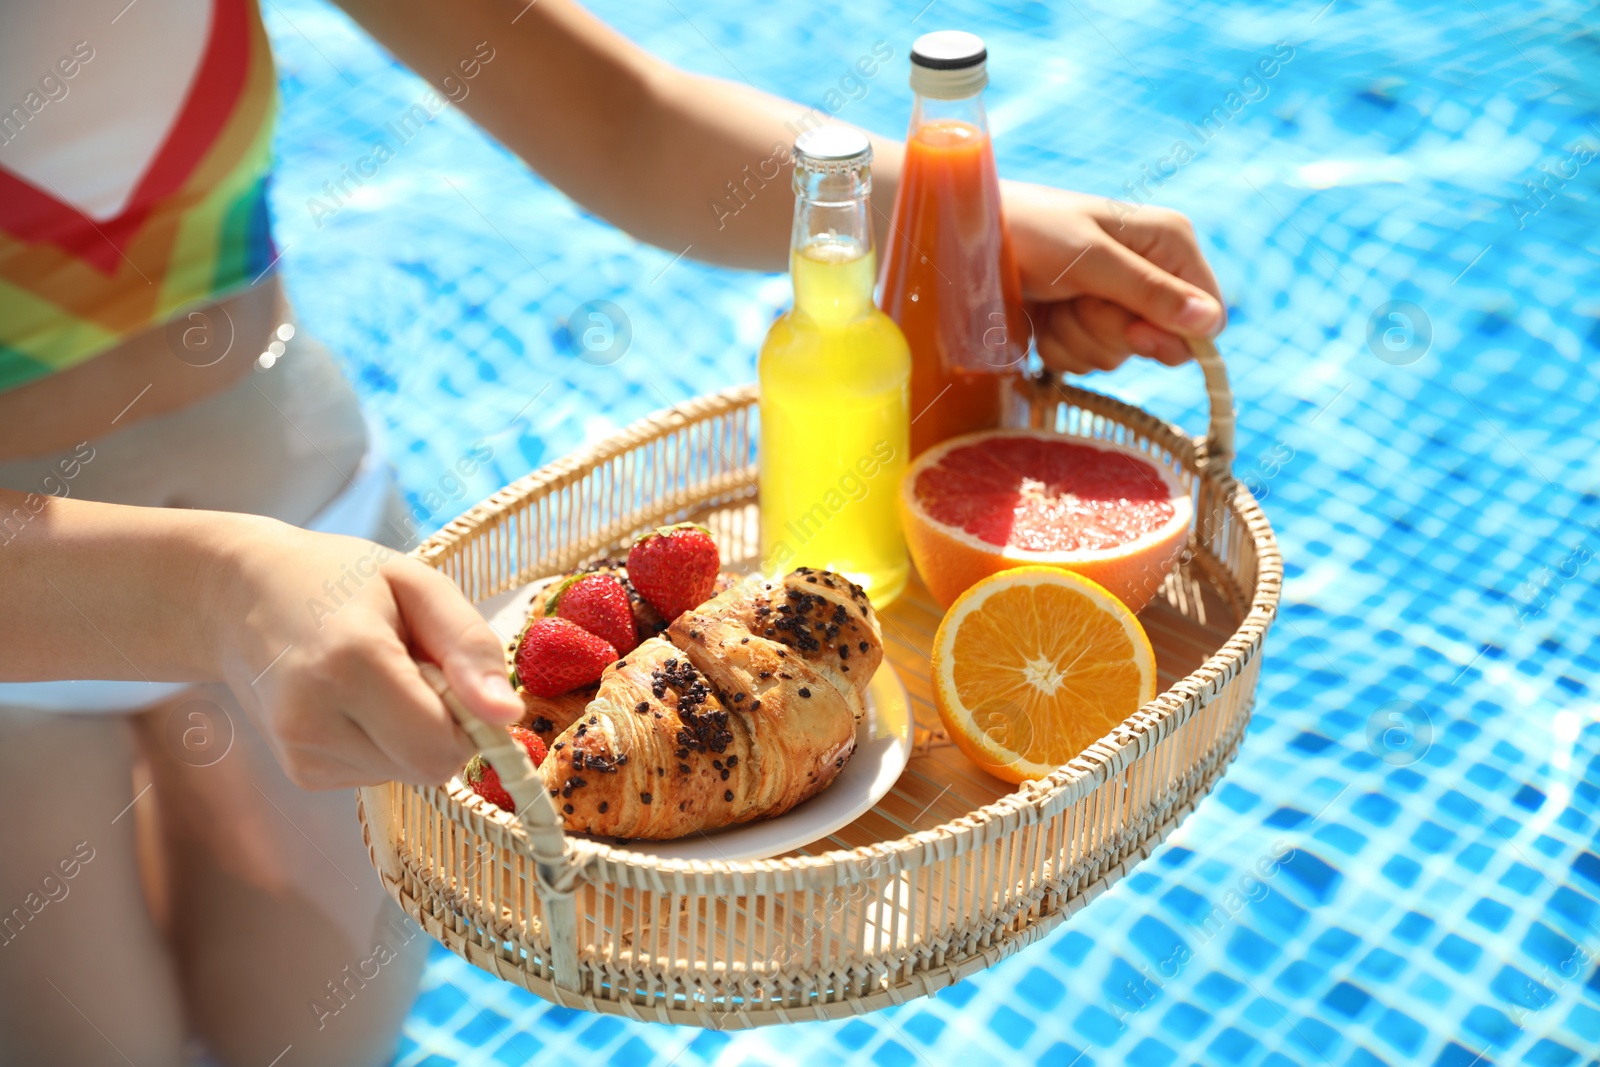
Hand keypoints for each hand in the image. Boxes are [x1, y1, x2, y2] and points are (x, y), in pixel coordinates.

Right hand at [203, 516, 521, 788]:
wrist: (239, 597)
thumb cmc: (338, 580)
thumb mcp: (417, 585)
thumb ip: (470, 646)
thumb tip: (508, 714)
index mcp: (350, 662)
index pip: (442, 743)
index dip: (469, 716)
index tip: (451, 671)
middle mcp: (315, 719)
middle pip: (429, 767)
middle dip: (445, 727)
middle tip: (416, 670)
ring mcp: (301, 752)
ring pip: (407, 774)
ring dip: (412, 733)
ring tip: (378, 679)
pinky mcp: (301, 772)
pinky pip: (379, 773)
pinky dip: (384, 743)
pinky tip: (355, 701)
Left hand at [1003, 182, 1225, 373]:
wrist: (964, 241)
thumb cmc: (1025, 232)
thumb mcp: (1088, 259)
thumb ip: (1149, 292)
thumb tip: (1211, 322)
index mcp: (1169, 242)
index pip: (1207, 314)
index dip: (1173, 335)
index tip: (1133, 332)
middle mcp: (1150, 273)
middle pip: (1160, 343)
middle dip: (1109, 331)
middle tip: (1074, 299)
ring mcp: (1114, 303)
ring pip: (1119, 356)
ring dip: (1077, 338)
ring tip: (1052, 300)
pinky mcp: (1082, 326)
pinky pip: (1086, 363)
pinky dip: (1058, 347)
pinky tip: (1040, 318)